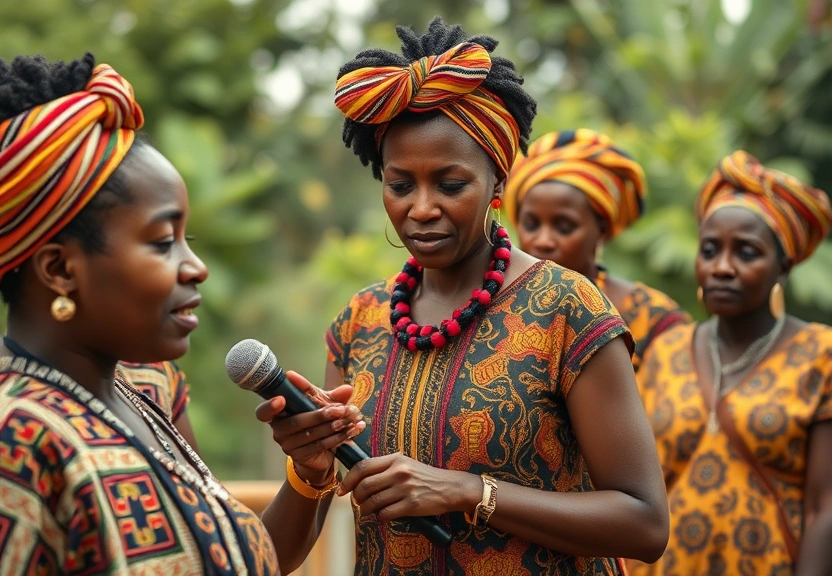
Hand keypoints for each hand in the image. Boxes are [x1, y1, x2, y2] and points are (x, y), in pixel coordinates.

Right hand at [255, 370, 364, 484]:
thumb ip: (334, 397)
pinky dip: (337, 437)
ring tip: (351, 419)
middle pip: (297, 421)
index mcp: (278, 413)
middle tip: (341, 409)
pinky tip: (351, 430)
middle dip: (321, 414)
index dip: (270, 406)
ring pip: (310, 434)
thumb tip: (347, 389)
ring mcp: (287, 445)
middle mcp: (278, 430)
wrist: (320, 454)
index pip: (264, 411)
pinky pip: (319, 445)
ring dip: (333, 426)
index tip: (281, 399)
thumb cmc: (318, 422)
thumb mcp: (324, 406)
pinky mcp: (300, 456)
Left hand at [337, 453, 480, 520]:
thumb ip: (384, 467)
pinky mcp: (412, 505)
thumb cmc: (425, 477)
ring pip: (373, 502)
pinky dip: (380, 517)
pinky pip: (385, 514)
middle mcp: (399, 472)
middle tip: (358, 503)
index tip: (342, 490)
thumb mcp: (405, 464)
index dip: (348, 480)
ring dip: (366, 510)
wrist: (450, 487)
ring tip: (368, 511)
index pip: (362, 467)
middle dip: (356, 498)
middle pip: (364, 486)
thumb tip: (358, 477)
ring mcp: (405, 488)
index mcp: (395, 459)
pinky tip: (383, 515)